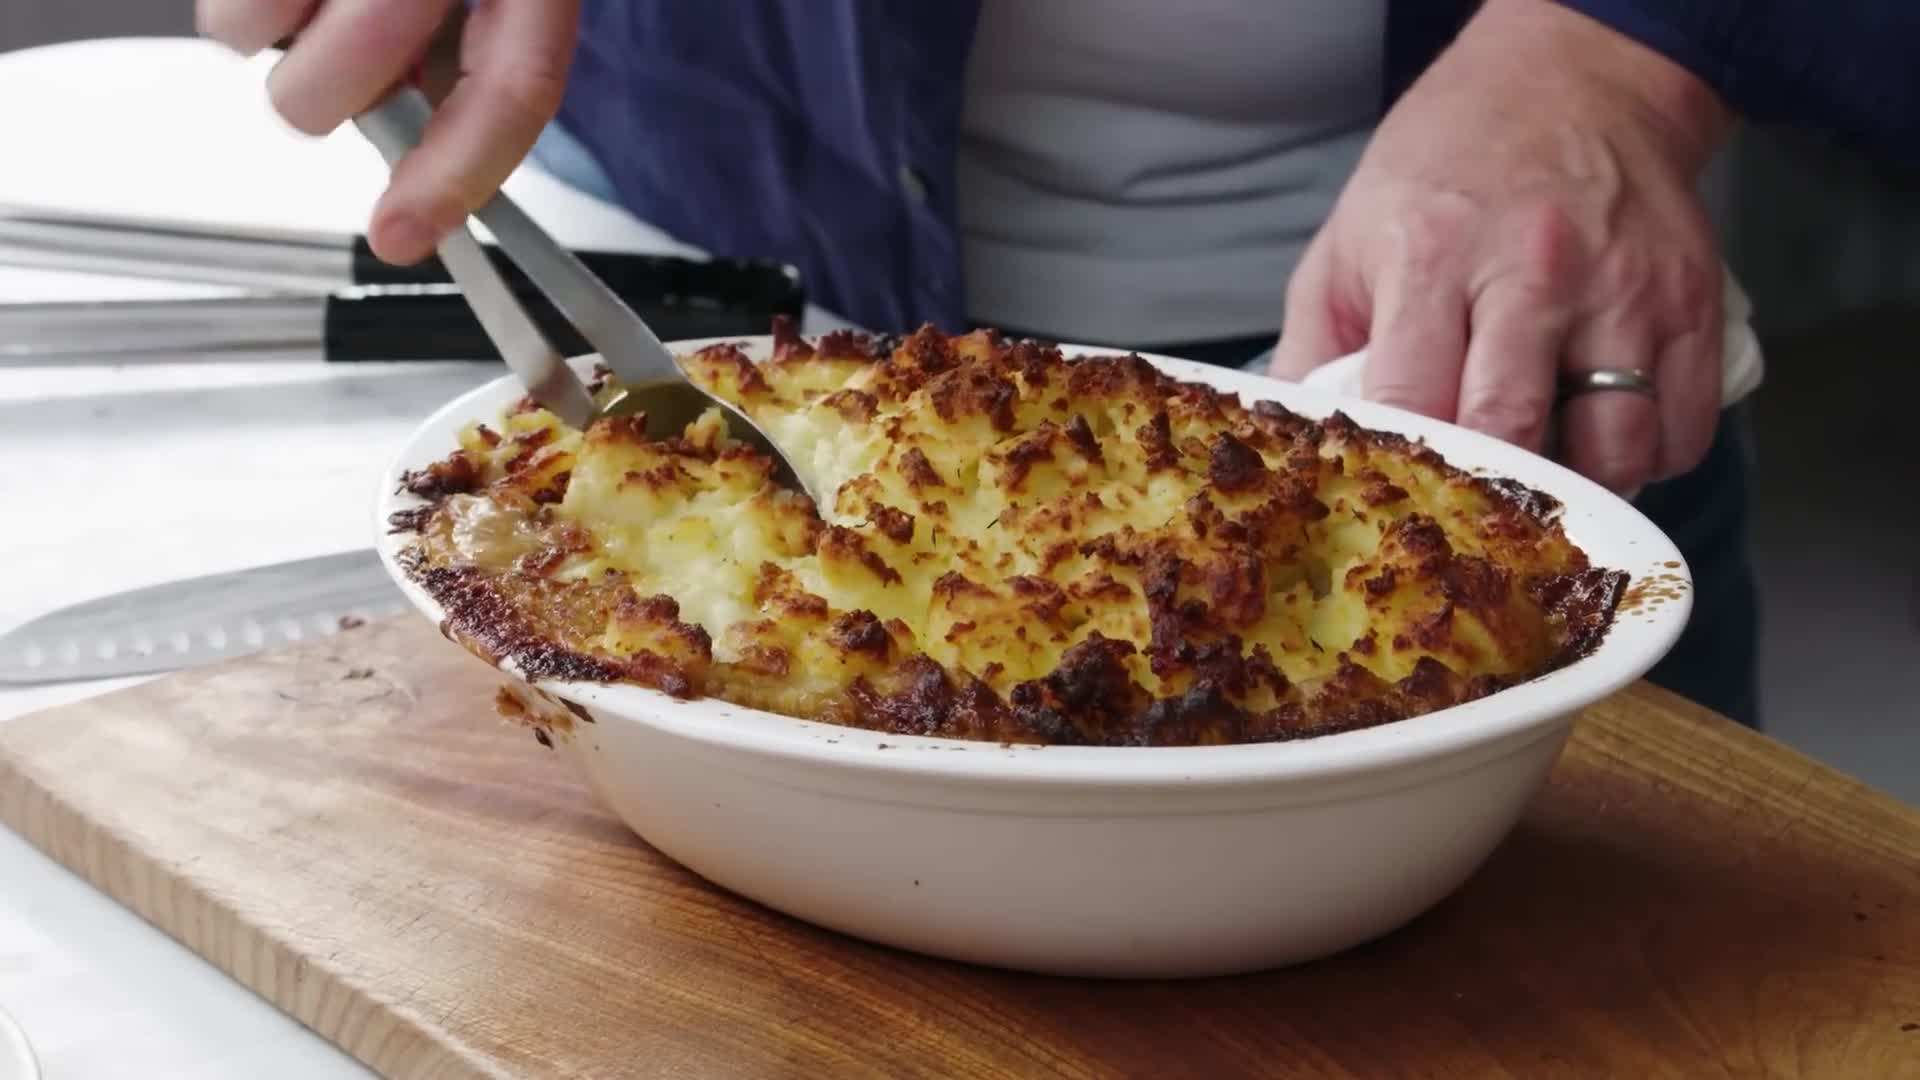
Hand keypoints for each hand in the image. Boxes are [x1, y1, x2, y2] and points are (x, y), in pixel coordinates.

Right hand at [197, 0, 579, 264]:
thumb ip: (475, 60)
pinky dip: (238, 0)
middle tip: (345, 69)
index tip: (402, 235)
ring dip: (266, 38)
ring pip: (251, 31)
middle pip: (353, 80)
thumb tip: (425, 159)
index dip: (457, 177)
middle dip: (330, 104)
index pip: (515, 90)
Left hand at [1270, 0, 1732, 494]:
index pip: (1414, 400)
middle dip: (1490, 492)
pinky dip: (1648, 458)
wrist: (1572, 83)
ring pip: (1616, 445)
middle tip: (1473, 515)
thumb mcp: (1347, 242)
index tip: (1398, 504)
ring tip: (1548, 469)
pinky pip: (1683, 428)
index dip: (1405, 471)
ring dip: (1579, 484)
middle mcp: (1534, 272)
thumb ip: (1315, 349)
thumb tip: (1298, 450)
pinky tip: (1605, 437)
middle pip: (1515, 428)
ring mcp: (1623, 288)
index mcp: (1432, 256)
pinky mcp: (1692, 300)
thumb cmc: (1442, 175)